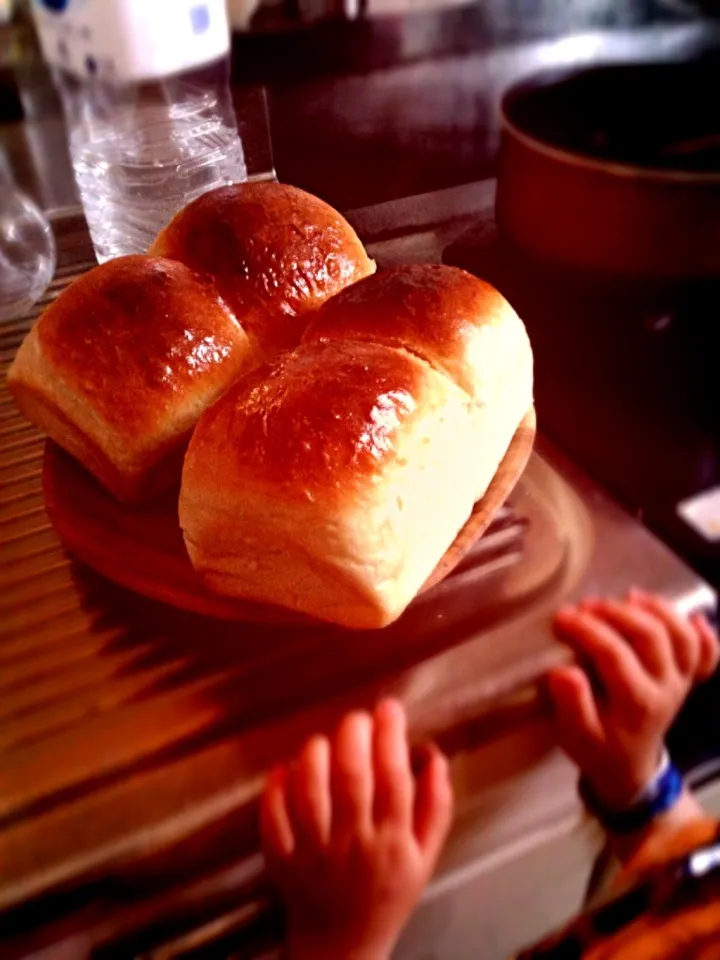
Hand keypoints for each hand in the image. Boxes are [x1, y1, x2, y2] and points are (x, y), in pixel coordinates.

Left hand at [260, 699, 452, 959]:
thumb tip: (435, 755)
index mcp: (391, 842)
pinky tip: (287, 768)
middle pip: (350, 777)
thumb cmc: (387, 895)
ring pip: (309, 790)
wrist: (343, 948)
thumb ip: (435, 807)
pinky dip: (276, 785)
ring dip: (316, 754)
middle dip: (353, 734)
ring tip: (326, 742)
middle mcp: (352, 845)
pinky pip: (272, 815)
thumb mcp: (424, 858)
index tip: (390, 708)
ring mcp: (313, 853)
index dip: (391, 736)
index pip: (393, 778)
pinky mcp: (281, 860)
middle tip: (358, 718)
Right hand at [548, 589, 718, 811]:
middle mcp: (665, 688)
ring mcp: (680, 681)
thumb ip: (571, 706)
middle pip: (651, 637)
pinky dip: (705, 634)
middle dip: (617, 613)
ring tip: (627, 596)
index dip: (587, 631)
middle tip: (585, 605)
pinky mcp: (687, 677)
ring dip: (658, 611)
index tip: (561, 617)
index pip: (614, 656)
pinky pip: (708, 655)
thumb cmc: (598, 748)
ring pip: (682, 638)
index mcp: (637, 704)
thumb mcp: (576, 737)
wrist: (627, 767)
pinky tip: (694, 616)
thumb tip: (563, 672)